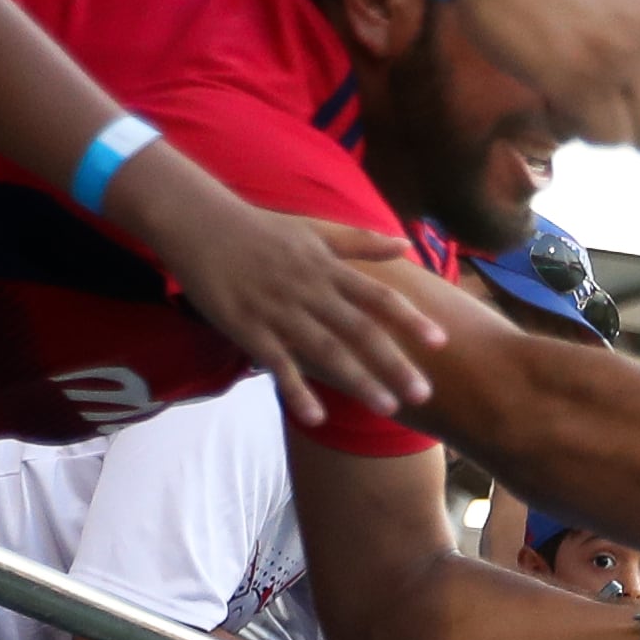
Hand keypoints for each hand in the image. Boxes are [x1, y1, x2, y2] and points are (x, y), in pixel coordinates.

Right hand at [123, 178, 443, 430]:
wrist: (198, 222)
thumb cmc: (261, 228)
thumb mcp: (315, 228)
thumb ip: (361, 242)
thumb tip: (405, 242)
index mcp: (328, 268)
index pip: (377, 296)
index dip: (409, 319)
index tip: (440, 342)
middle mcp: (310, 291)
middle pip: (359, 330)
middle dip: (393, 362)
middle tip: (424, 393)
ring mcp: (279, 311)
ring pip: (325, 350)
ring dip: (358, 380)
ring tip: (388, 408)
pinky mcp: (247, 328)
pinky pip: (277, 363)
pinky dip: (296, 389)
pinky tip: (316, 417)